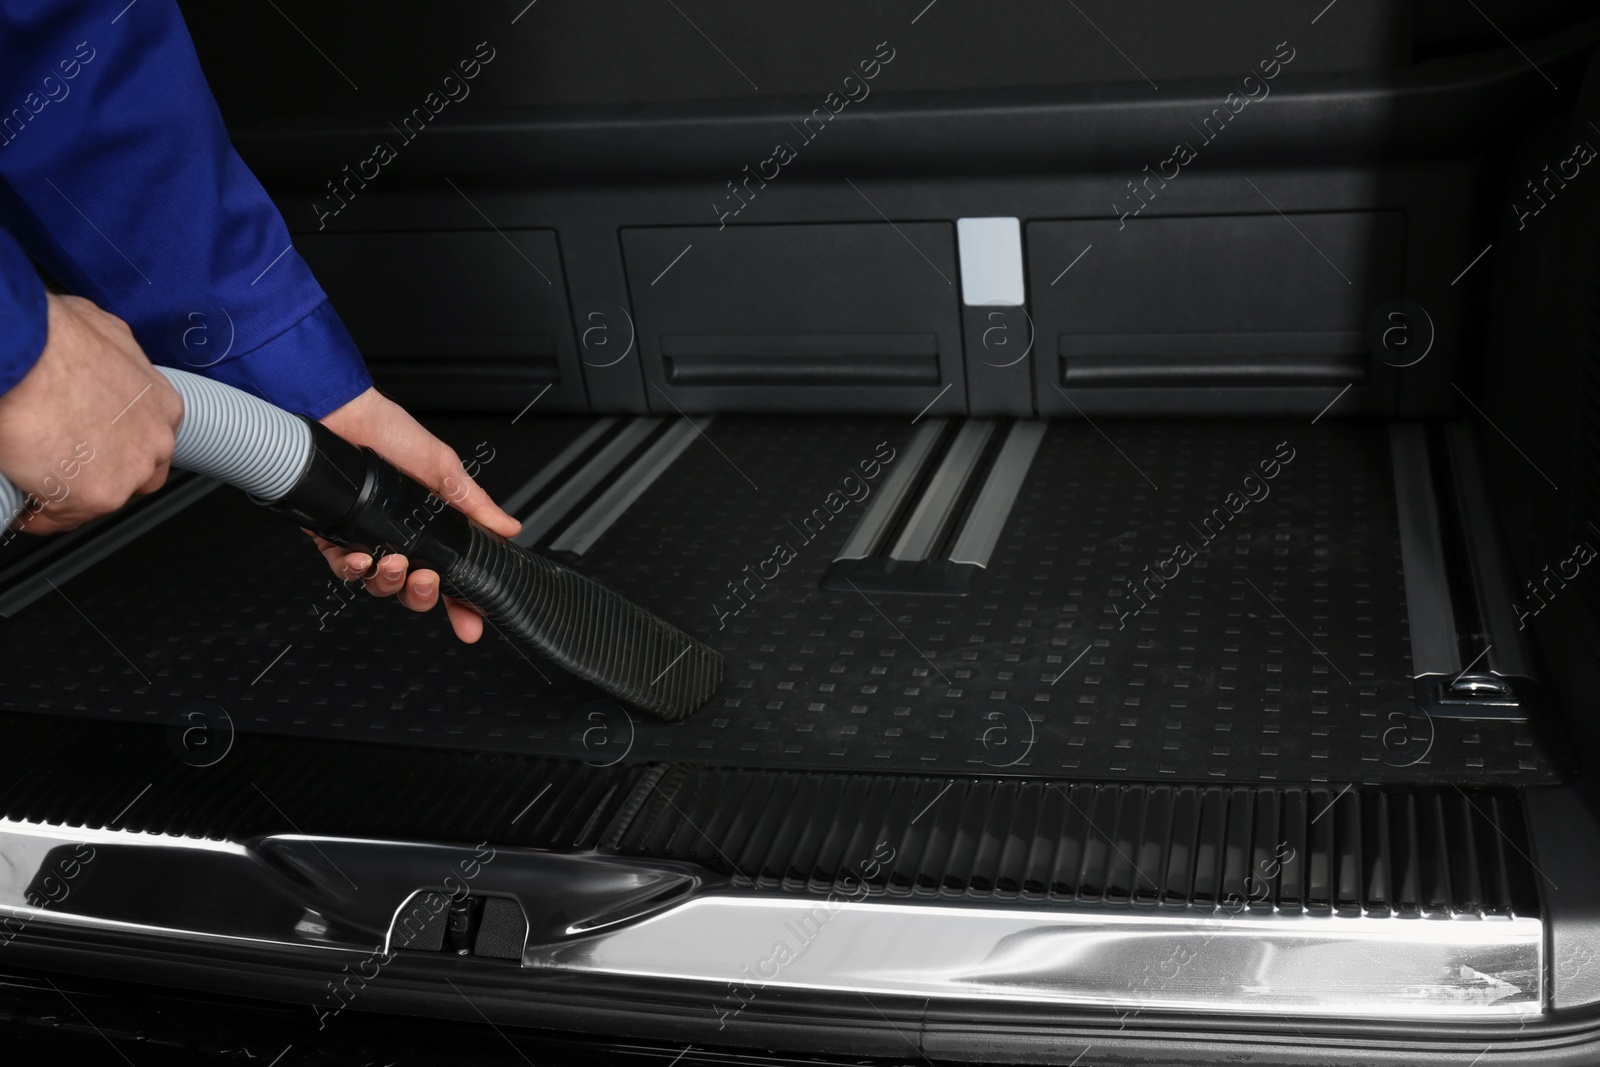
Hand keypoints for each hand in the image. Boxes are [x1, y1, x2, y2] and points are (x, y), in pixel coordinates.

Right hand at [0, 293, 181, 533]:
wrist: (25, 353)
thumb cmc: (52, 337)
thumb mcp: (101, 331)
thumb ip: (112, 355)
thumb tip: (99, 352)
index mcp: (161, 404)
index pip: (148, 441)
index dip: (115, 447)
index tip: (92, 449)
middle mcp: (155, 440)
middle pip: (133, 475)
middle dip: (99, 474)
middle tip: (62, 467)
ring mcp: (129, 471)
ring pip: (99, 498)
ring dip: (67, 493)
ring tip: (34, 480)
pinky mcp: (96, 495)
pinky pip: (60, 517)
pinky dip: (37, 512)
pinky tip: (20, 502)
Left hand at [312, 387, 520, 642]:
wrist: (338, 414)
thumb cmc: (388, 432)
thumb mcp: (443, 469)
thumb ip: (474, 504)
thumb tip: (509, 527)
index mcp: (432, 527)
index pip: (453, 574)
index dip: (464, 604)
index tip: (472, 623)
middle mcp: (401, 538)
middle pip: (416, 591)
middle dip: (424, 595)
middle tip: (427, 579)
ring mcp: (368, 541)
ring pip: (381, 586)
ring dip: (390, 582)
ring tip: (393, 561)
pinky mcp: (334, 538)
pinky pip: (345, 571)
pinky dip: (353, 570)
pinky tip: (360, 558)